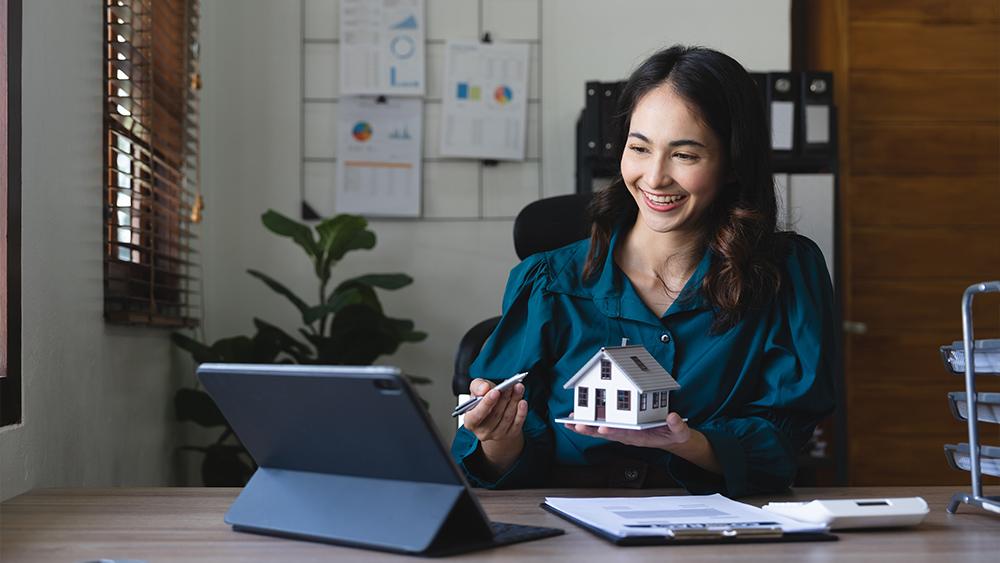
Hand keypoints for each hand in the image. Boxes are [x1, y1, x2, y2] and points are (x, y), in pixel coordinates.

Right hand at [463, 378, 527, 472]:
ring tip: (518, 387)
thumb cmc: (483, 400)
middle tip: (510, 385)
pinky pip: (517, 423)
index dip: (486, 404)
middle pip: (495, 415)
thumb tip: (484, 388)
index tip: (495, 391)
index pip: (476, 415)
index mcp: (470, 421)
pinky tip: (522, 402)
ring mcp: (497, 435)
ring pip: (507, 417)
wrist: (493, 412)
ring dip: (514, 401)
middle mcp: (482, 431)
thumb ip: (477, 386)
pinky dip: (521, 412)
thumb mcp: (476, 390)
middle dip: (504, 398)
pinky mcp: (510, 434)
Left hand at [564, 412, 690, 449]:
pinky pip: (602, 425)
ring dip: (585, 426)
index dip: (614, 431)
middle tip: (576, 426)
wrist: (670, 438)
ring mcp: (623, 431)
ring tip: (570, 422)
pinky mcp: (620, 427)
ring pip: (601, 429)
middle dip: (591, 430)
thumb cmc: (672, 434)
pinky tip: (576, 419)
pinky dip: (588, 422)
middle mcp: (628, 434)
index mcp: (641, 436)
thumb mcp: (680, 432)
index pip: (625, 434)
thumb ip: (677, 426)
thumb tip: (673, 417)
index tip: (603, 429)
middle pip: (607, 433)